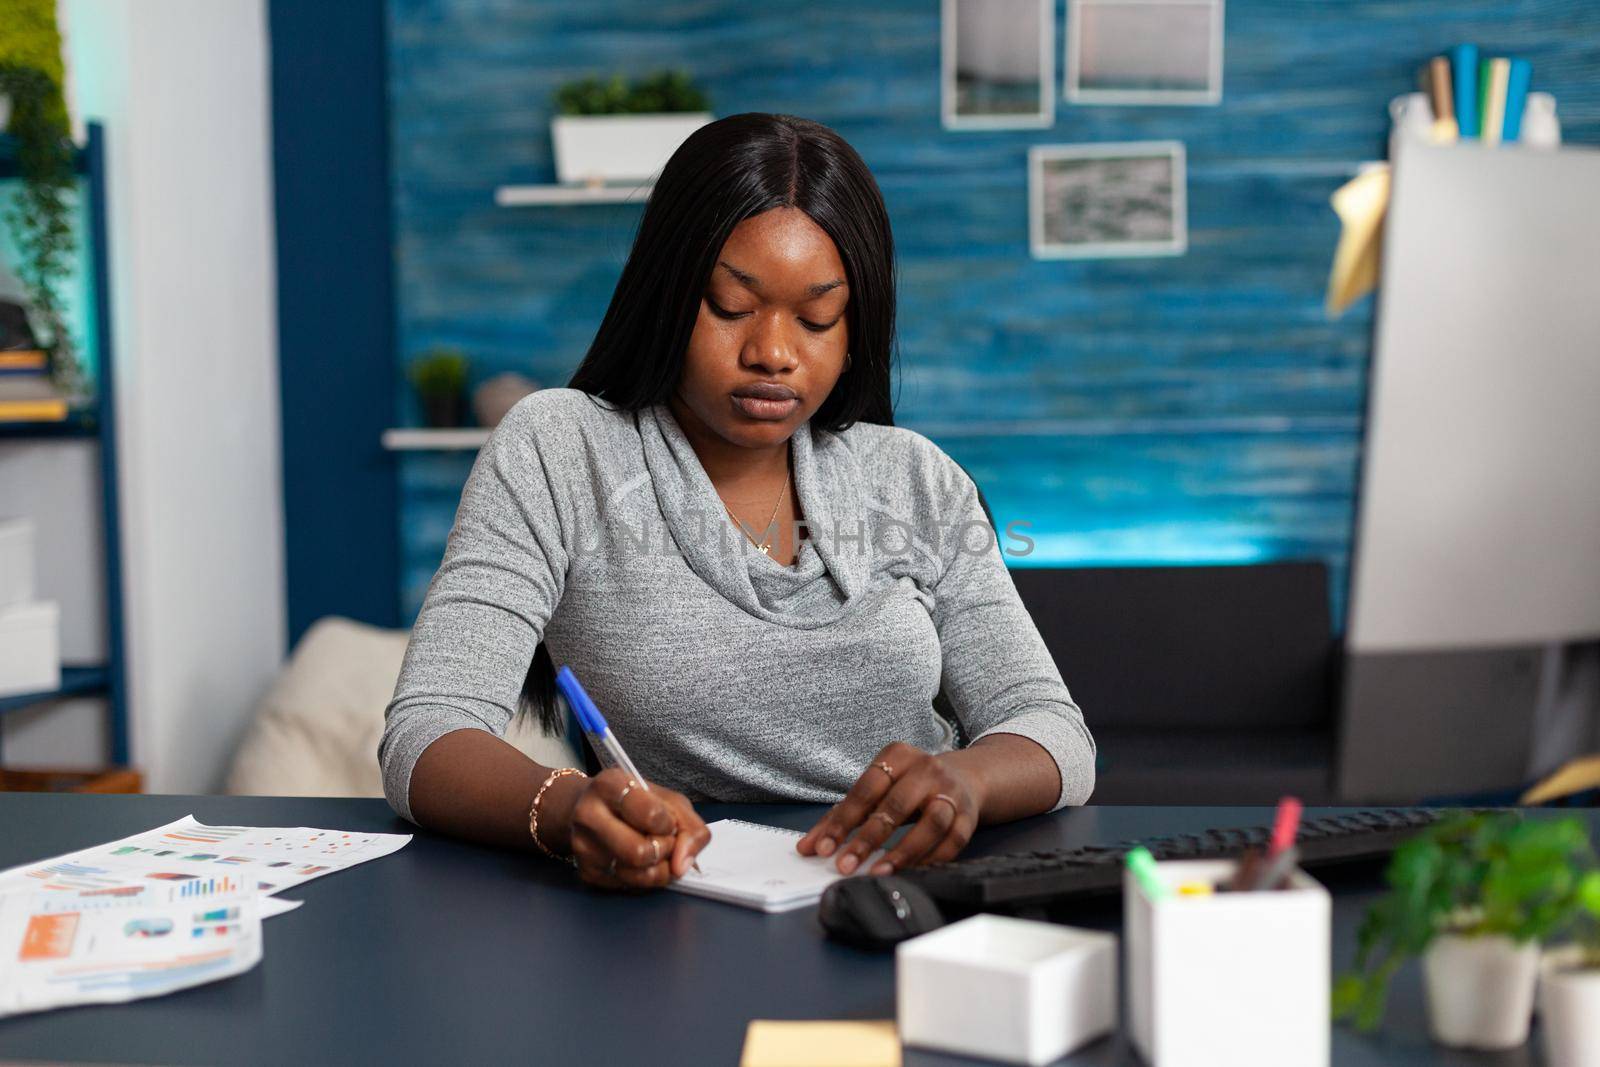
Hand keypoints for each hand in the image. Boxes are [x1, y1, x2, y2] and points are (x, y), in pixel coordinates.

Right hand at [566, 768, 710, 890]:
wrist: (594, 809)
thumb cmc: (638, 802)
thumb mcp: (670, 801)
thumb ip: (690, 827)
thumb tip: (682, 865)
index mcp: (610, 785)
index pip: (651, 815)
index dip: (669, 825)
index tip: (667, 822)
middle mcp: (588, 814)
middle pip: (638, 852)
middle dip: (664, 851)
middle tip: (665, 841)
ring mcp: (583, 846)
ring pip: (634, 876)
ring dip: (658, 870)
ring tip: (656, 853)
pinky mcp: (585, 872)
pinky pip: (628, 887)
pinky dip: (644, 880)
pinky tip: (641, 863)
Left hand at [796, 742, 982, 876]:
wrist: (965, 776)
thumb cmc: (910, 784)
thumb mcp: (878, 788)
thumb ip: (841, 816)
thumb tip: (808, 847)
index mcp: (897, 756)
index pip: (865, 790)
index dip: (843, 821)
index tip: (824, 848)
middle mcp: (926, 769)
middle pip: (896, 805)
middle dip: (868, 838)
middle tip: (846, 865)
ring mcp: (951, 791)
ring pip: (931, 823)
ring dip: (904, 851)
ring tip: (879, 872)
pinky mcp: (969, 815)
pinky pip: (953, 841)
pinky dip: (932, 859)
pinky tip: (911, 872)